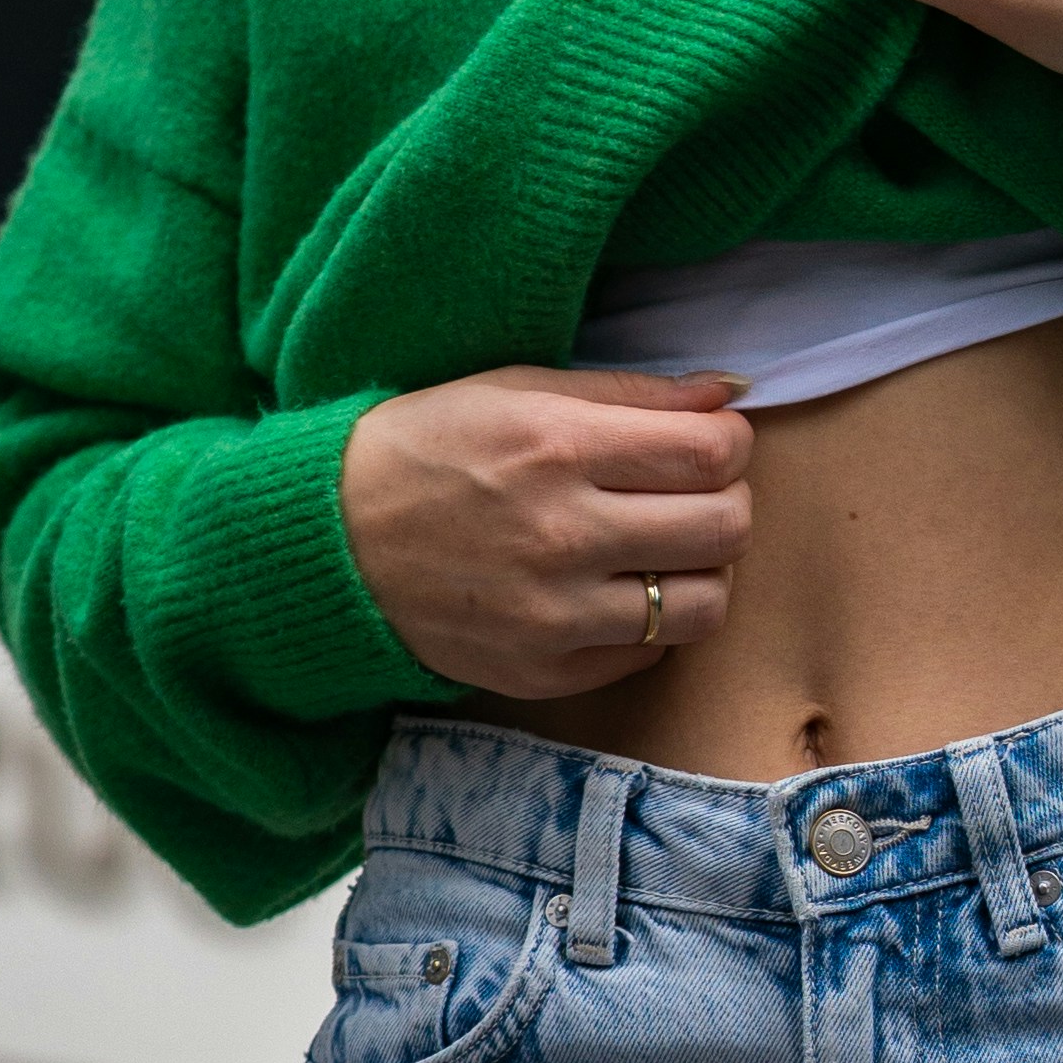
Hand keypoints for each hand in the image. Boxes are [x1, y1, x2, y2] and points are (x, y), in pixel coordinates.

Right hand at [338, 366, 752, 696]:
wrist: (333, 540)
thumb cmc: (429, 449)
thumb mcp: (517, 390)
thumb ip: (629, 393)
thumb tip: (728, 394)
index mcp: (557, 447)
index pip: (709, 454)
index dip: (730, 444)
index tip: (712, 443)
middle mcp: (563, 536)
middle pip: (724, 529)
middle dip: (726, 503)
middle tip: (693, 495)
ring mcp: (557, 616)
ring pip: (704, 605)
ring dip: (702, 572)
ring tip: (664, 550)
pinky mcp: (547, 671)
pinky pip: (650, 652)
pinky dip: (652, 621)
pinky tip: (616, 590)